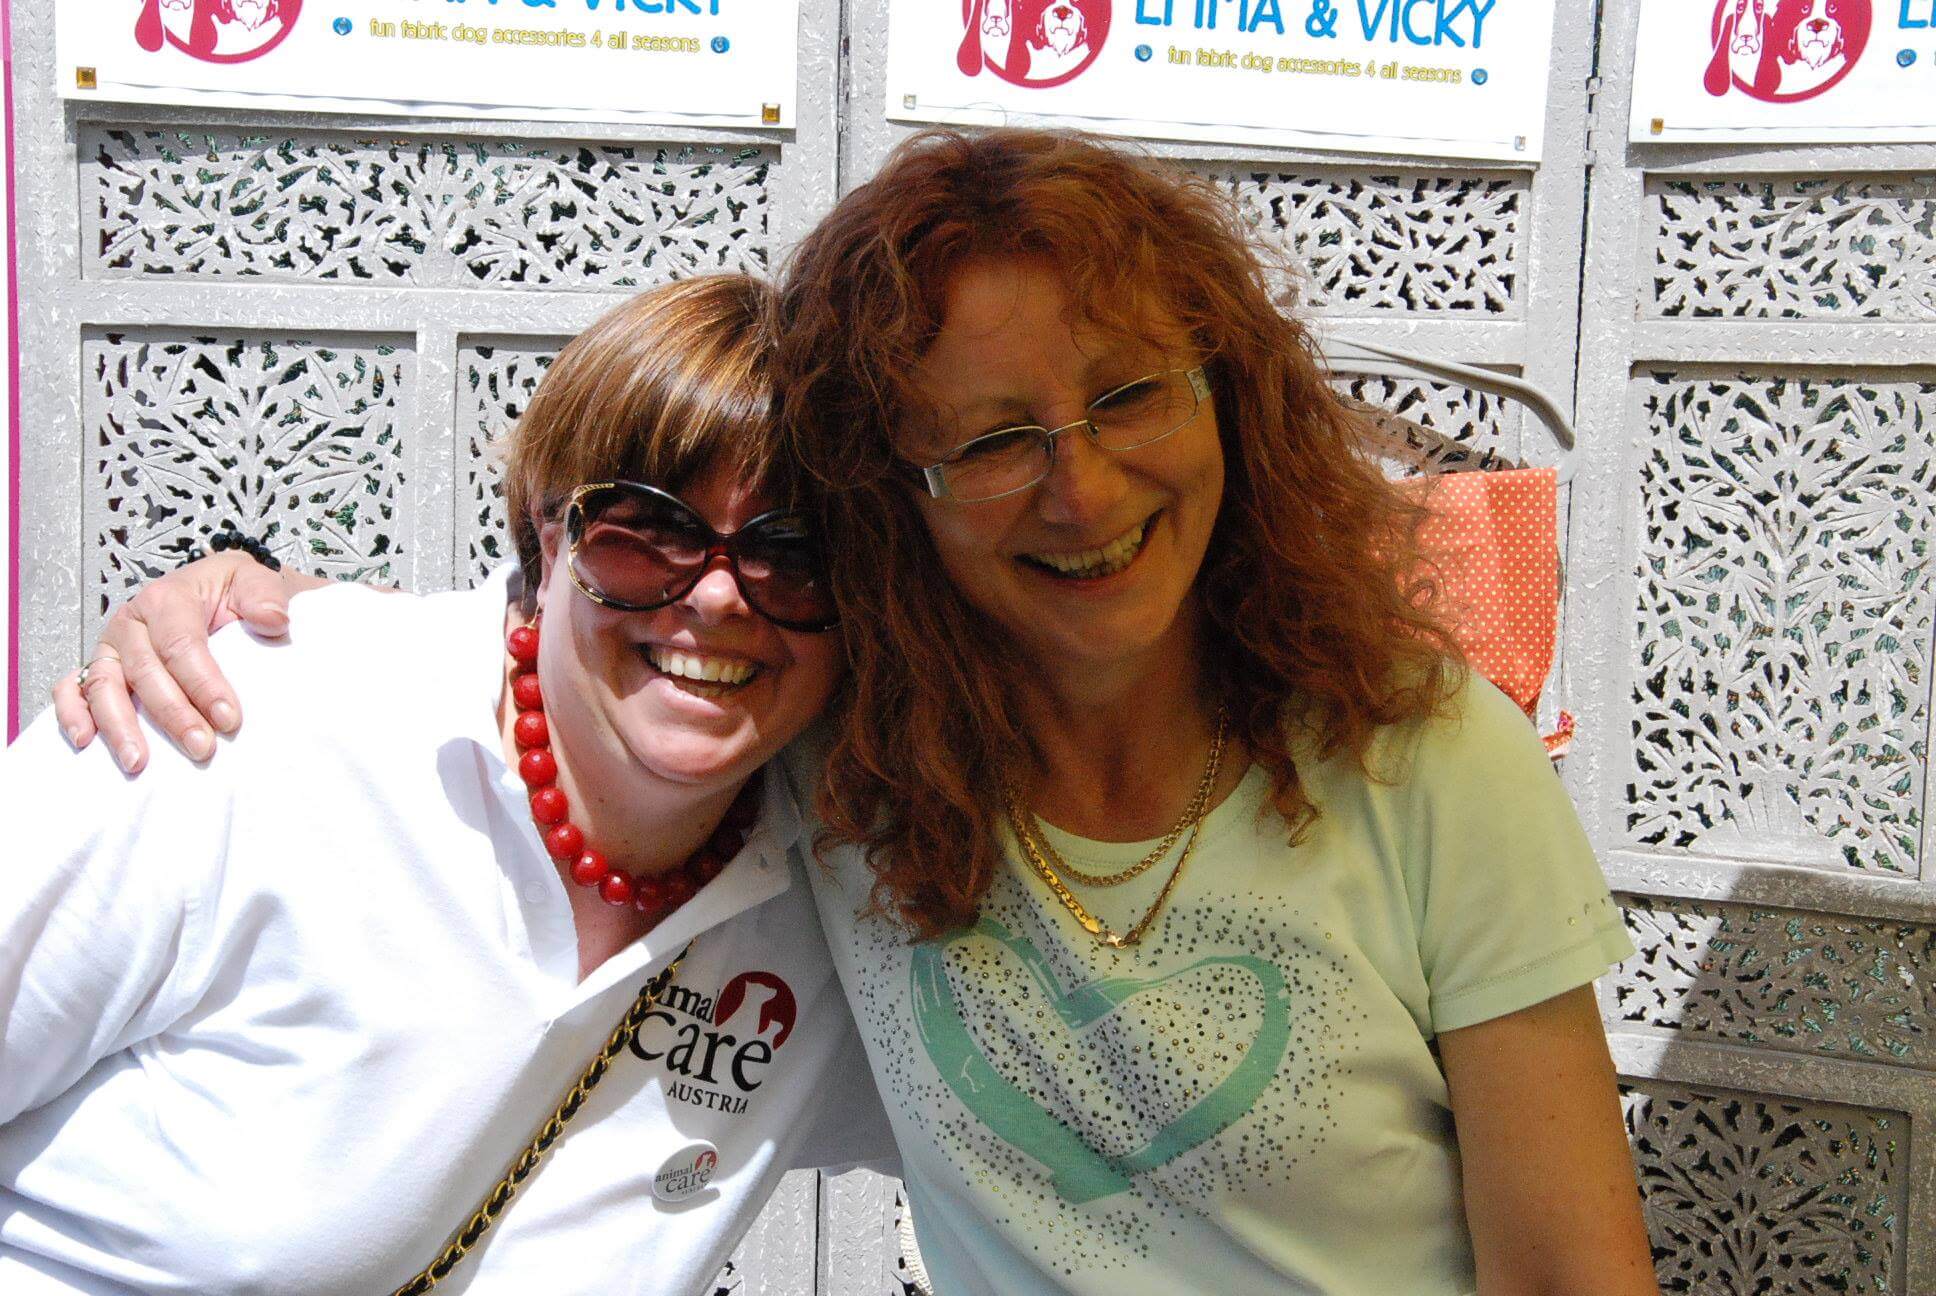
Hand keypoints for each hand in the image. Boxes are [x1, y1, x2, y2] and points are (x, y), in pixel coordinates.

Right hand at [52, 554, 326, 771]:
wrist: (224, 595)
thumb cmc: (237, 593)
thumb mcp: (257, 581)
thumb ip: (265, 596)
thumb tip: (273, 620)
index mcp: (168, 598)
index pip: (181, 645)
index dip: (204, 683)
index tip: (229, 719)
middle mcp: (131, 622)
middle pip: (144, 672)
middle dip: (173, 714)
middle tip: (202, 748)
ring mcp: (111, 647)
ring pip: (104, 686)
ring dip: (118, 726)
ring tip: (138, 763)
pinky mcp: (100, 667)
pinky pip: (72, 688)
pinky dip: (72, 713)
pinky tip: (85, 742)